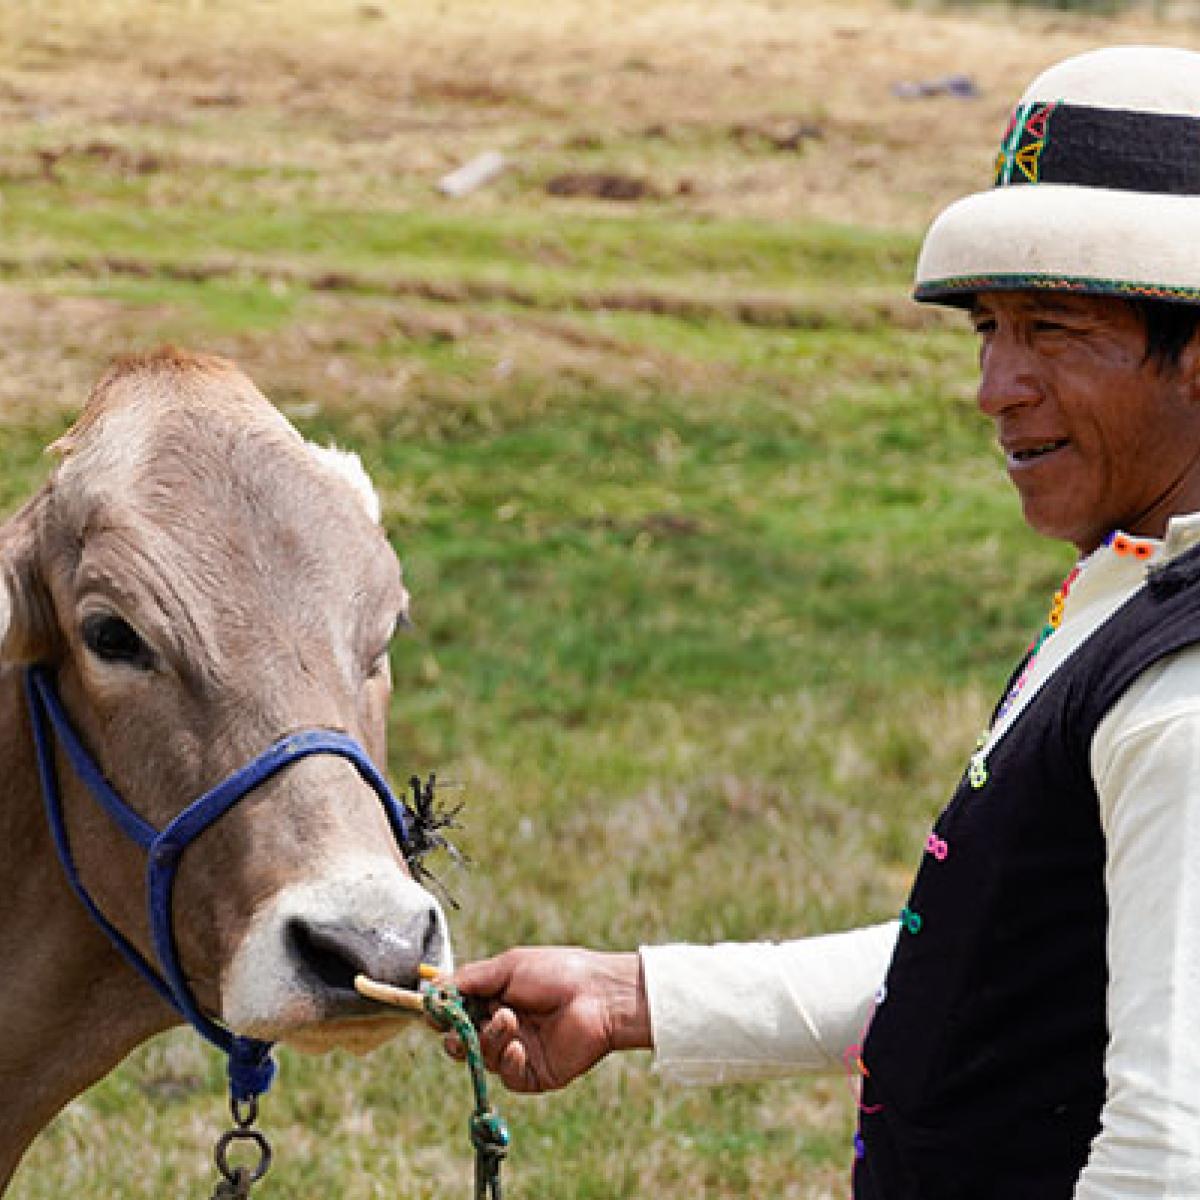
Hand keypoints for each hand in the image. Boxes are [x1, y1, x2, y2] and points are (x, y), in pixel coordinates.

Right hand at [447, 947, 649, 1092]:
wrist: (599, 996)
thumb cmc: (558, 972)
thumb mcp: (508, 967)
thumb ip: (469, 979)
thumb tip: (433, 989)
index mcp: (498, 998)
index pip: (459, 1013)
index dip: (445, 1015)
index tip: (436, 1012)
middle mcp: (506, 1026)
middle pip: (463, 1042)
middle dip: (457, 1037)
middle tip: (459, 1029)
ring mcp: (520, 1051)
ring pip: (483, 1059)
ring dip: (489, 1040)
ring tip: (509, 1020)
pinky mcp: (536, 1074)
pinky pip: (508, 1077)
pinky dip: (508, 1062)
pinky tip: (520, 1046)